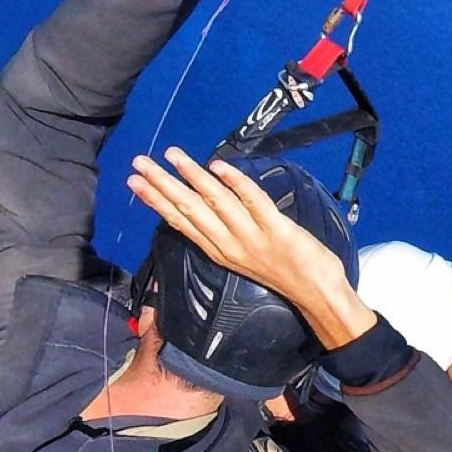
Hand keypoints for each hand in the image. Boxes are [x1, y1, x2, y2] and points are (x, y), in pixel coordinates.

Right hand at [127, 147, 373, 349]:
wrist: (316, 294)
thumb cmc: (282, 273)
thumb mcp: (242, 257)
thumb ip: (223, 233)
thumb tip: (205, 204)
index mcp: (218, 250)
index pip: (180, 221)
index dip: (156, 201)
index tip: (135, 183)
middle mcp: (229, 244)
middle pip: (189, 209)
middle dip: (162, 185)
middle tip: (139, 164)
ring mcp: (252, 237)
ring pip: (216, 202)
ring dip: (192, 177)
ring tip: (173, 156)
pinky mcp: (277, 231)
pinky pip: (254, 202)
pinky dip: (236, 184)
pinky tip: (219, 167)